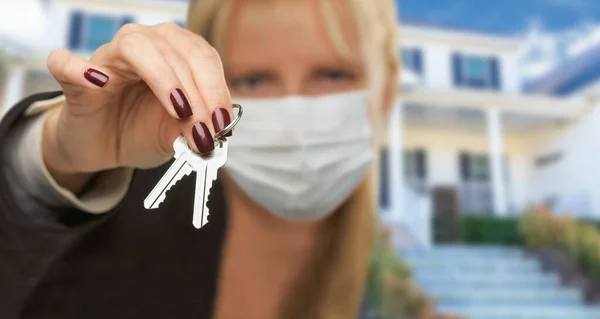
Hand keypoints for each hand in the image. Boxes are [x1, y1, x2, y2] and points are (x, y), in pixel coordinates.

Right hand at [42, 23, 232, 189]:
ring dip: (163, 78)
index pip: (202, 57)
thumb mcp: (176, 134)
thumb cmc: (141, 131)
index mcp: (175, 53)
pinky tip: (100, 83)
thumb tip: (215, 130)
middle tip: (204, 127)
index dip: (216, 88)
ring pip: (136, 46)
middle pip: (177, 50)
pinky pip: (67, 63)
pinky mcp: (74, 79)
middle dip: (197, 91)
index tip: (223, 122)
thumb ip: (194, 128)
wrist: (102, 147)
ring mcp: (107, 58)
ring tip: (178, 110)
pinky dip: (79, 68)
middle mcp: (145, 45)